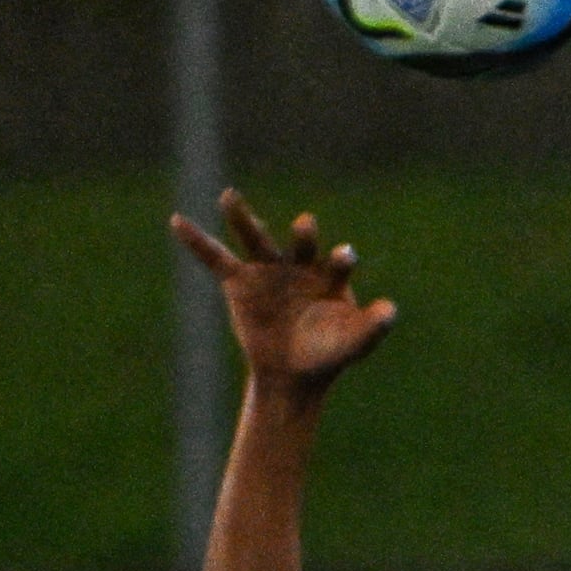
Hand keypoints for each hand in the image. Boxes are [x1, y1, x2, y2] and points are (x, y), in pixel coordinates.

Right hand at [168, 189, 396, 394]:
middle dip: (304, 235)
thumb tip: (391, 310)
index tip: (345, 256)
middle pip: (300, 243)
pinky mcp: (239, 281)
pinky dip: (196, 241)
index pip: (338, 262)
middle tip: (306, 224)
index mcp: (330, 277)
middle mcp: (299, 266)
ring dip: (243, 218)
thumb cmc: (329, 355)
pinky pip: (214, 257)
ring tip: (230, 195)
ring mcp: (267, 271)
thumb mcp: (354, 345)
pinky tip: (178, 220)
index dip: (342, 259)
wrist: (295, 375)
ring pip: (255, 239)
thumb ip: (374, 326)